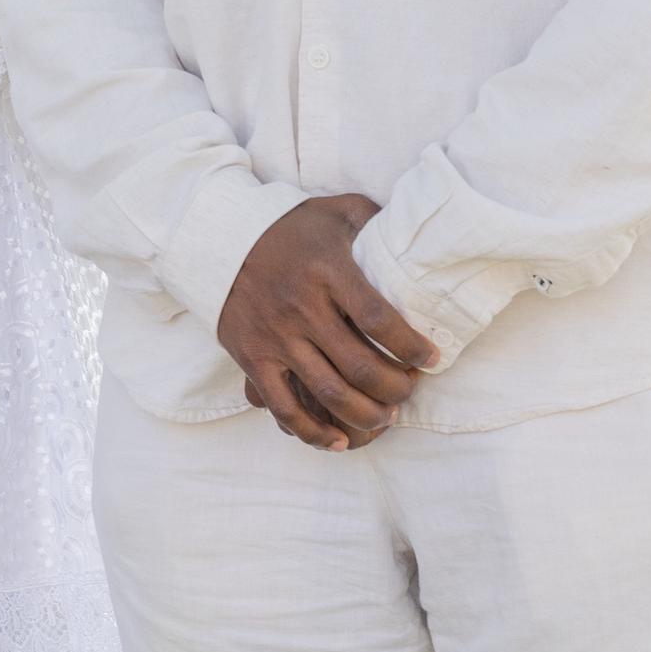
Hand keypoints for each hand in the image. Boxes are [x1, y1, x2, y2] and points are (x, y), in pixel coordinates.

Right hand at [215, 193, 437, 450]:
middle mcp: (301, 308)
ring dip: (365, 414)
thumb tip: (419, 229)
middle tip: (410, 390)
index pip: (380, 320)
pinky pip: (283, 406)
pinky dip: (311, 431)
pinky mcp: (253, 357)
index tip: (431, 358)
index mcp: (327, 271)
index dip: (412, 347)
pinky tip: (336, 440)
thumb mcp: (335, 210)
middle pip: (360, 366)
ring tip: (384, 415)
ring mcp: (275, 337)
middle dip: (396, 388)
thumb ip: (376, 218)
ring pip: (328, 392)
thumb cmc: (288, 227)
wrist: (219, 236)